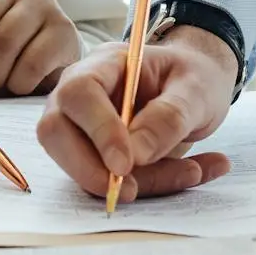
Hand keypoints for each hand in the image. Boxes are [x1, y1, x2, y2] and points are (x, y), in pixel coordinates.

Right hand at [37, 28, 235, 201]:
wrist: (199, 88)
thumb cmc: (194, 78)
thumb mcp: (197, 90)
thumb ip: (169, 116)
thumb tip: (135, 154)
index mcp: (104, 65)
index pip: (79, 92)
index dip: (96, 129)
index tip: (125, 164)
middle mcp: (83, 96)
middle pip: (56, 131)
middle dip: (88, 169)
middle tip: (131, 190)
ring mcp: (83, 128)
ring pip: (79, 166)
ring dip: (132, 182)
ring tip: (191, 170)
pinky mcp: (96, 157)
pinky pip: (107, 182)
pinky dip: (149, 187)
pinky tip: (193, 171)